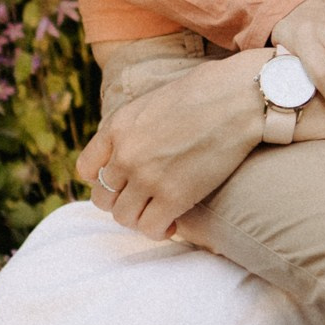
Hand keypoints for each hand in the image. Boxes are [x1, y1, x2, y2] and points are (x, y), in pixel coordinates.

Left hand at [77, 54, 270, 235]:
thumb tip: (134, 151)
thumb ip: (134, 129)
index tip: (122, 182)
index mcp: (117, 127)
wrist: (238, 98)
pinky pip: (150, 228)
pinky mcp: (174, 196)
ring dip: (139, 219)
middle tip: (143, 201)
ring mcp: (147, 177)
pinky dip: (159, 230)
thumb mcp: (153, 103)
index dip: (102, 180)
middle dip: (121, 202)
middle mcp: (125, 154)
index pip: (86, 169)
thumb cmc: (205, 94)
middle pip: (102, 198)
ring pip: (123, 217)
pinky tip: (172, 223)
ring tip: (158, 213)